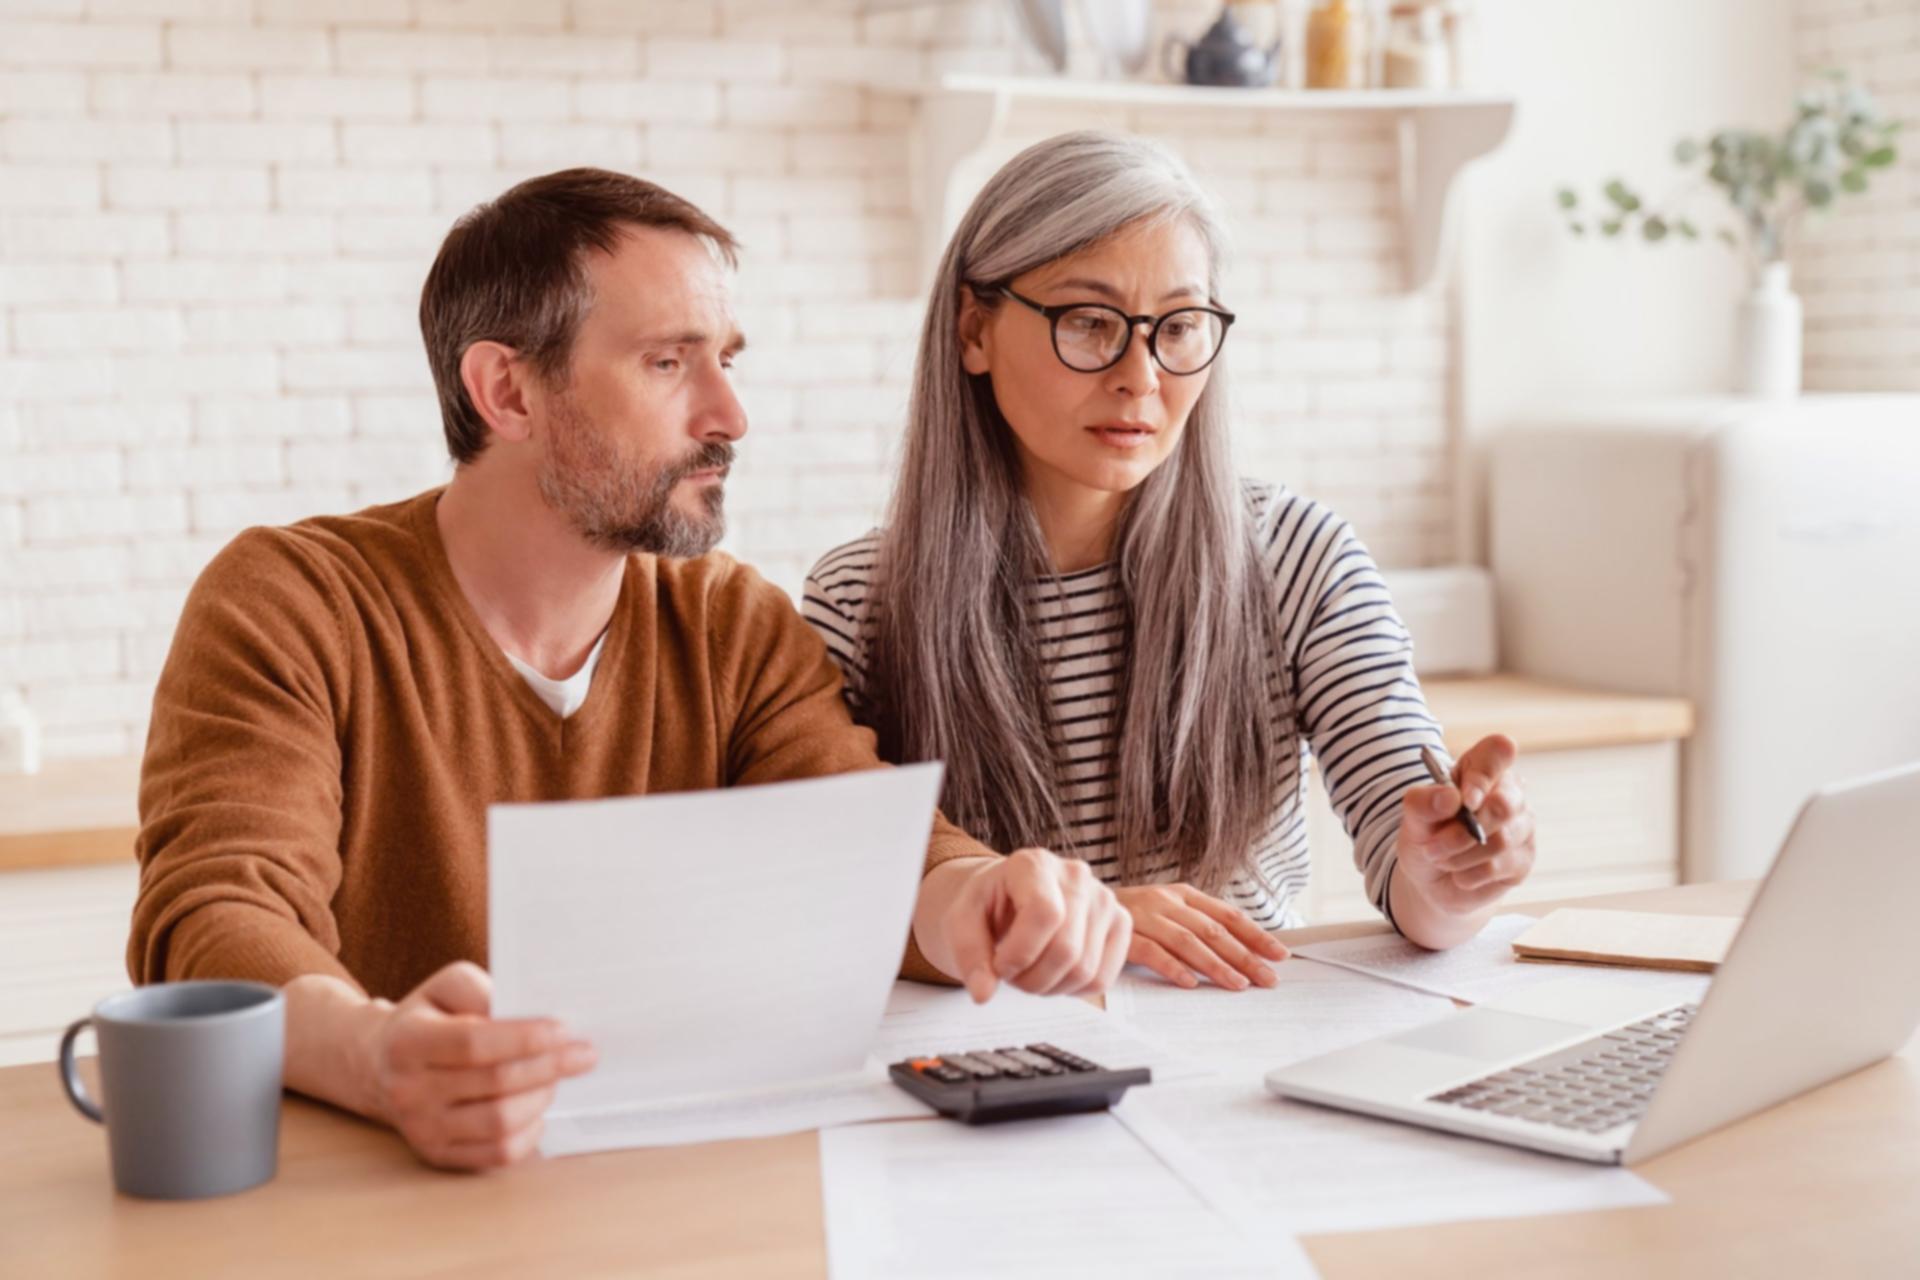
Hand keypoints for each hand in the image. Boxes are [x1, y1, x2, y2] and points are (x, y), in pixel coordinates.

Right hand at [368, 961, 596, 1170]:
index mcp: (408, 1042)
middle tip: (584, 1053)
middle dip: (550, 1066)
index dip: (525, 1038)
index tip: (565, 1029)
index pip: (474, 1044)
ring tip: (557, 1077)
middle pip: (495, 1084)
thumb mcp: (446, 987)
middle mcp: (409, 1091)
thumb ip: (483, 991)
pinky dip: (529, 1131)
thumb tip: (527, 1015)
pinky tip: (537, 1107)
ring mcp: (422, 1129)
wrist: (381, 1065)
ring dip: (542, 1097)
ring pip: (500, 1123)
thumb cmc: (429, 1019)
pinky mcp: (438, 1155)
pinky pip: (497, 1154)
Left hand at [939, 848, 1132, 1002]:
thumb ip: (968, 954)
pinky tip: (1053, 973)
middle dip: (1031, 978)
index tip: (999, 965)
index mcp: (1034, 864)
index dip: (1020, 952)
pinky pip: (1103, 979)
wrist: (1009, 899)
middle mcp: (1076, 875)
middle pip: (1067, 949)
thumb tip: (984, 992)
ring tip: (1029, 971)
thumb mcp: (961, 922)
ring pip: (1085, 970)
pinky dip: (1072, 989)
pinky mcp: (1120, 923)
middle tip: (1010, 974)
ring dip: (1049, 986)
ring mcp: (1104, 898)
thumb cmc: (988, 906)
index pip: (1045, 913)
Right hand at [1114, 883, 1288, 989]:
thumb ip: (1198, 926)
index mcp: (1183, 894)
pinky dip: (1173, 968)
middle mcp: (1167, 901)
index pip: (1227, 914)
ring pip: (1188, 941)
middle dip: (1245, 956)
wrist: (1081, 906)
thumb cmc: (1133, 917)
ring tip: (1238, 984)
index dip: (1255, 934)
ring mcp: (1145, 917)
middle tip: (1268, 979)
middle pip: (1213, 930)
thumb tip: (1243, 952)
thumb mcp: (1168, 912)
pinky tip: (1190, 983)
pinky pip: (1153, 952)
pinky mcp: (1124, 936)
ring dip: (1216, 965)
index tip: (1279, 954)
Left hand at [1395, 734, 1536, 916]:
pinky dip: (1469, 874)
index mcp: (1480, 768)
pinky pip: (1499, 867)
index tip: (1464, 801)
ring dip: (1459, 855)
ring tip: (1439, 858)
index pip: (1499, 750)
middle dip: (1461, 832)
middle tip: (1432, 846)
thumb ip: (1424, 801)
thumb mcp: (1413, 816)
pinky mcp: (1523, 859)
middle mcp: (1509, 793)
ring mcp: (1521, 826)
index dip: (1483, 775)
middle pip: (1504, 804)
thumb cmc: (1426, 834)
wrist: (1430, 878)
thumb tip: (1451, 798)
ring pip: (1501, 840)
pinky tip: (1459, 873)